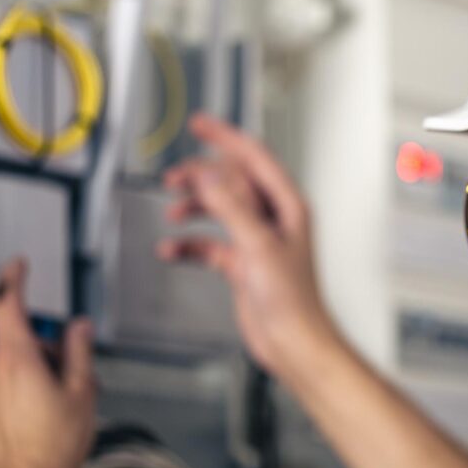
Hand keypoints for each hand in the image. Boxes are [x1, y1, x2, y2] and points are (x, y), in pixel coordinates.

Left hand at [0, 259, 96, 467]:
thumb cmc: (53, 448)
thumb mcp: (82, 391)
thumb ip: (79, 350)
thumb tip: (78, 328)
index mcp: (16, 359)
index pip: (7, 305)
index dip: (14, 279)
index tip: (19, 266)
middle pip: (17, 338)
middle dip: (45, 346)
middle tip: (71, 369)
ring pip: (9, 362)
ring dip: (35, 369)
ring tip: (61, 398)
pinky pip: (1, 384)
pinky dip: (22, 387)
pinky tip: (44, 411)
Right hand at [156, 115, 338, 378]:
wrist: (294, 343)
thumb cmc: (293, 301)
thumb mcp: (259, 246)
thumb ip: (232, 208)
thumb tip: (210, 176)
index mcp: (287, 206)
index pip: (254, 158)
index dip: (225, 138)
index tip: (200, 124)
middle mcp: (273, 219)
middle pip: (232, 182)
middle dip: (201, 177)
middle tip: (173, 177)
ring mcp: (257, 240)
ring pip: (219, 210)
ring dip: (194, 209)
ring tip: (172, 213)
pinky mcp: (243, 264)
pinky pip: (210, 244)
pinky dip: (190, 244)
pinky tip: (172, 249)